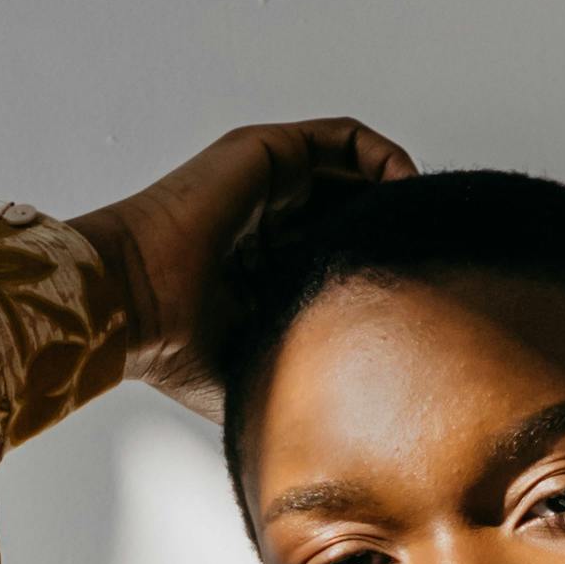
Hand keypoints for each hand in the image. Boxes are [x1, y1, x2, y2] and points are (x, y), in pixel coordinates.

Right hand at [76, 117, 415, 421]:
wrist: (131, 309)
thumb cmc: (178, 351)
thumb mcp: (263, 370)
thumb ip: (304, 380)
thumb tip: (364, 425)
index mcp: (264, 270)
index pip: (340, 254)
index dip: (382, 266)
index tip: (422, 290)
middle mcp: (267, 223)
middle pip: (351, 210)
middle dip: (396, 228)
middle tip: (433, 254)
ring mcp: (266, 186)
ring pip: (351, 173)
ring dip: (395, 191)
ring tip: (422, 222)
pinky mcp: (265, 153)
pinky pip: (340, 138)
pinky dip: (381, 156)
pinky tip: (404, 190)